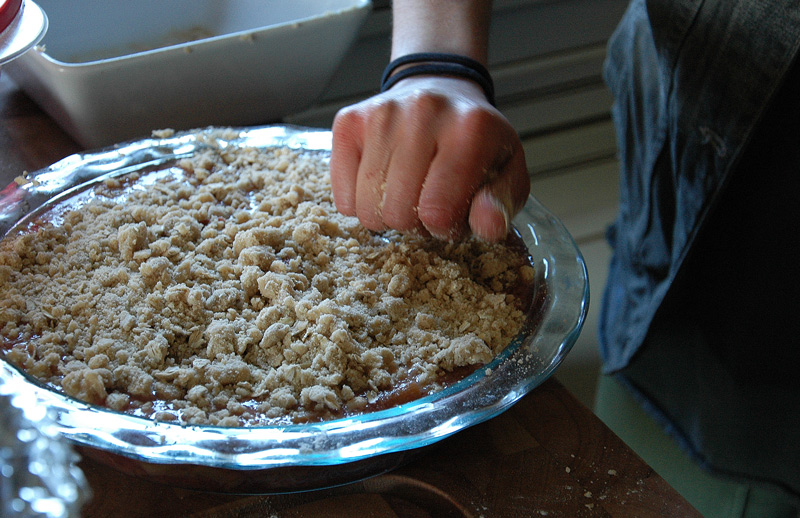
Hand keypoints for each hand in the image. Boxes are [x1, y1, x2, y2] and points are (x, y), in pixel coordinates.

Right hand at [330, 76, 529, 241]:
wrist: (440, 88)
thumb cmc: (474, 140)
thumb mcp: (507, 171)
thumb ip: (502, 202)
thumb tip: (488, 226)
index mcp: (470, 130)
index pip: (438, 212)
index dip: (444, 228)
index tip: (450, 215)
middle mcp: (423, 113)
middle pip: (398, 213)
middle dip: (413, 224)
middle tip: (425, 203)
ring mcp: (380, 114)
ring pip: (367, 207)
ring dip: (386, 215)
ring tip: (406, 193)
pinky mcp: (349, 121)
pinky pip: (342, 194)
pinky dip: (358, 202)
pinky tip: (381, 184)